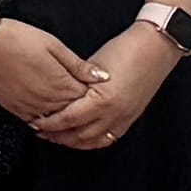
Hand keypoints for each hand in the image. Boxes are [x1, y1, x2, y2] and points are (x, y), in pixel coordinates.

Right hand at [0, 17, 91, 120]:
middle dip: (81, 111)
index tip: (98, 94)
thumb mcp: (53, 44)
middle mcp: (47, 100)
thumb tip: (102, 77)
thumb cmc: (17, 38)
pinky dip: (44, 123)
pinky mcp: (14, 109)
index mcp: (61, 83)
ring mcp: (30, 107)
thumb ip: (78, 65)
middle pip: (72, 113)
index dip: (93, 97)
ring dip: (63, 120)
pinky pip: (35, 123)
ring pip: (55, 122)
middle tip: (89, 109)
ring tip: (70, 116)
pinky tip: (48, 118)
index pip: (86, 99)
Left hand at [30, 31, 159, 151]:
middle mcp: (114, 114)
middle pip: (78, 135)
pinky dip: (91, 141)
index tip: (35, 121)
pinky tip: (80, 137)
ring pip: (92, 141)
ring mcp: (124, 119)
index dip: (49, 123)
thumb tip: (58, 93)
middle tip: (40, 131)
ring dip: (72, 141)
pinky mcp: (130, 119)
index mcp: (103, 100)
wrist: (155, 48)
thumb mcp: (93, 65)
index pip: (68, 119)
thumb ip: (76, 82)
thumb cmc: (125, 50)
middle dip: (57, 135)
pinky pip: (107, 138)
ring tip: (56, 136)